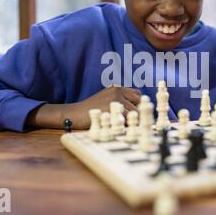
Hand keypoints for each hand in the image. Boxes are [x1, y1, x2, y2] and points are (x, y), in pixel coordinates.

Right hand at [27, 86, 141, 129]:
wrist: (75, 114)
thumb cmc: (91, 110)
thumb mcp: (106, 99)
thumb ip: (120, 100)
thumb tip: (137, 109)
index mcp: (117, 88)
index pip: (138, 94)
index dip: (137, 104)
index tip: (132, 112)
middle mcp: (118, 91)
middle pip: (139, 102)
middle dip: (137, 111)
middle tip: (128, 119)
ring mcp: (116, 100)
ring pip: (135, 112)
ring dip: (131, 120)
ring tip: (121, 124)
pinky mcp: (113, 110)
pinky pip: (127, 119)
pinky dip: (126, 125)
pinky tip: (117, 127)